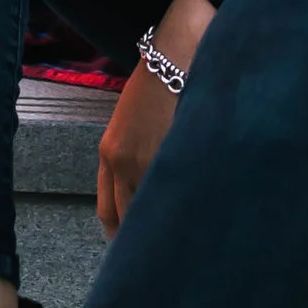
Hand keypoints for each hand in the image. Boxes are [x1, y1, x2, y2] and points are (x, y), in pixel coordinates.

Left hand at [96, 0, 214, 234]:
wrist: (177, 52)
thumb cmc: (158, 82)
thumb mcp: (131, 122)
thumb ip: (132, 157)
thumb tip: (148, 190)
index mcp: (109, 155)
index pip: (108, 212)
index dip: (121, 234)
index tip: (134, 246)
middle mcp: (123, 165)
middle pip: (126, 220)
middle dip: (140, 240)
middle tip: (158, 256)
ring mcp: (151, 163)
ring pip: (151, 213)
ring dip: (164, 227)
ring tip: (182, 243)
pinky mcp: (176, 155)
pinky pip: (177, 194)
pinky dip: (185, 207)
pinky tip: (199, 218)